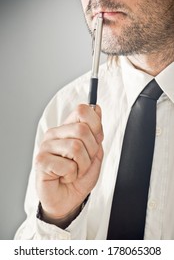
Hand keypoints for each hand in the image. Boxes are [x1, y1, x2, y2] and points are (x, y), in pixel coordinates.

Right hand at [35, 104, 103, 220]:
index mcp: (67, 128)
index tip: (96, 141)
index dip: (96, 126)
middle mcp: (55, 134)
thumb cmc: (79, 176)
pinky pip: (67, 165)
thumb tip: (96, 108)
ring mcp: (46, 146)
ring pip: (76, 147)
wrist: (68, 199)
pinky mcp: (41, 161)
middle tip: (84, 162)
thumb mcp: (94, 153)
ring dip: (82, 165)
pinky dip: (72, 175)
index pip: (83, 110)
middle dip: (91, 151)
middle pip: (82, 129)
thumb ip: (96, 132)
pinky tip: (65, 177)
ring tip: (75, 171)